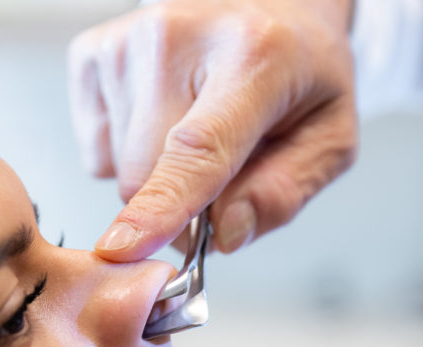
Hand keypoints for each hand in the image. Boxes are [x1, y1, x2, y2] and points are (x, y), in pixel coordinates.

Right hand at [68, 0, 356, 259]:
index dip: (161, 205)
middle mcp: (179, 37)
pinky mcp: (93, 53)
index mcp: (254, 56)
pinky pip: (97, 153)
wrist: (272, 8)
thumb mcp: (329, 137)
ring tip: (197, 128)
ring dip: (158, 177)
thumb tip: (225, 235)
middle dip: (181, 205)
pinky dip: (127, 154)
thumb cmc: (300, 75)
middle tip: (224, 171)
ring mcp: (129, 42)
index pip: (198, 147)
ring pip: (119, 172)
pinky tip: (163, 118)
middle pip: (147, 177)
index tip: (124, 246)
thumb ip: (284, 193)